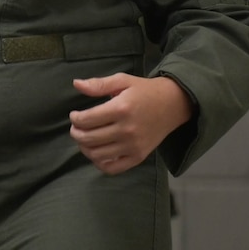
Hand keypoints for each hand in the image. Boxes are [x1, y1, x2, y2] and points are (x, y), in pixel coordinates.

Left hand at [70, 73, 192, 174]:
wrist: (173, 105)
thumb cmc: (144, 91)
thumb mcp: (122, 80)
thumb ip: (98, 84)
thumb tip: (76, 84)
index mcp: (121, 109)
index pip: (86, 120)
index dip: (75, 118)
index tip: (75, 115)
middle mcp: (127, 130)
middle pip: (89, 138)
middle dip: (76, 133)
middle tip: (76, 127)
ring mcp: (134, 146)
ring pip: (97, 155)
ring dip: (84, 148)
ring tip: (85, 138)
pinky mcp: (139, 157)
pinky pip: (113, 168)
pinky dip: (100, 163)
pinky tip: (98, 151)